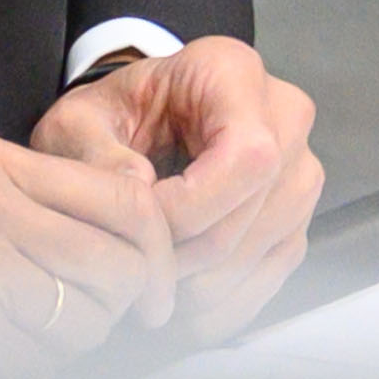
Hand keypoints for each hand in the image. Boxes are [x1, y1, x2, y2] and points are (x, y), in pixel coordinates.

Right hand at [0, 132, 177, 372]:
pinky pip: (42, 364)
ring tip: (1, 332)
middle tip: (66, 320)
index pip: (124, 196)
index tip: (154, 291)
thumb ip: (41, 198)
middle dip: (111, 308)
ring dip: (61, 345)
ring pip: (87, 319)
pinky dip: (21, 375)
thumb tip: (144, 210)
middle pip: (121, 263)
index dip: (155, 251)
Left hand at [33, 35, 321, 341]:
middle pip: (253, 211)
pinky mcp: (297, 212)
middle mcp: (284, 115)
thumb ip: (96, 154)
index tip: (136, 228)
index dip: (191, 209)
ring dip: (203, 286)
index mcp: (231, 73)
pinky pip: (273, 272)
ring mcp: (300, 167)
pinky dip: (227, 302)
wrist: (142, 121)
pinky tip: (182, 305)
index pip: (245, 156)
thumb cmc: (115, 116)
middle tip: (135, 274)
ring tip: (150, 292)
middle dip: (187, 256)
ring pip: (263, 248)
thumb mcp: (78, 122)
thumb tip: (138, 192)